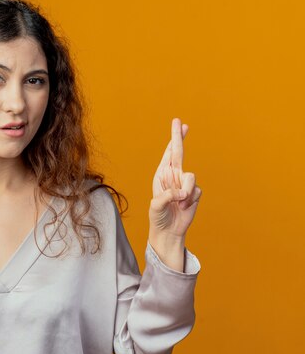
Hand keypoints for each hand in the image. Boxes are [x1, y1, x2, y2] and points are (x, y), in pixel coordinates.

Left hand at [149, 118, 201, 238]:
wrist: (169, 231)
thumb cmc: (158, 217)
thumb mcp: (156, 206)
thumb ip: (167, 196)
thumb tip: (182, 191)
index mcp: (161, 175)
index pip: (168, 154)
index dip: (174, 139)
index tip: (177, 122)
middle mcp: (173, 176)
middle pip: (179, 153)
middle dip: (180, 137)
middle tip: (182, 123)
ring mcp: (185, 183)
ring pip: (191, 177)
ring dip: (185, 192)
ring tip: (179, 203)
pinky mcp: (194, 192)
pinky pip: (197, 191)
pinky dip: (190, 200)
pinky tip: (184, 207)